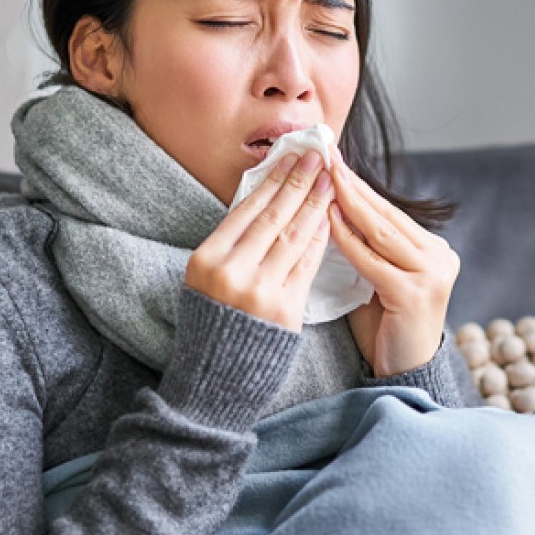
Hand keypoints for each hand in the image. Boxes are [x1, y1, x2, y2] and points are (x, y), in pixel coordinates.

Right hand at [184, 151, 333, 330]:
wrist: (216, 377)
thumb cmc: (214, 322)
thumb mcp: (205, 278)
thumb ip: (232, 244)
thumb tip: (268, 197)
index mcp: (205, 260)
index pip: (246, 210)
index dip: (273, 180)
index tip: (292, 156)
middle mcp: (231, 273)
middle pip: (273, 217)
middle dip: (299, 182)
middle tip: (318, 156)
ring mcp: (259, 292)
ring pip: (293, 237)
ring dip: (314, 204)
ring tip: (329, 180)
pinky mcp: (284, 310)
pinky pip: (306, 265)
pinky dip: (319, 239)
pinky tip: (329, 218)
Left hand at [327, 148, 459, 375]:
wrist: (403, 374)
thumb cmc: (384, 327)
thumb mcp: (378, 277)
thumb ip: (368, 247)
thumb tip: (332, 204)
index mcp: (433, 250)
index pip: (390, 212)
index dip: (361, 186)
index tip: (335, 162)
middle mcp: (439, 258)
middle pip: (387, 215)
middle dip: (353, 185)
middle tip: (327, 157)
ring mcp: (431, 275)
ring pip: (381, 232)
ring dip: (349, 203)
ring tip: (324, 179)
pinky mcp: (415, 294)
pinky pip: (373, 259)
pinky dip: (348, 239)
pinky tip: (328, 219)